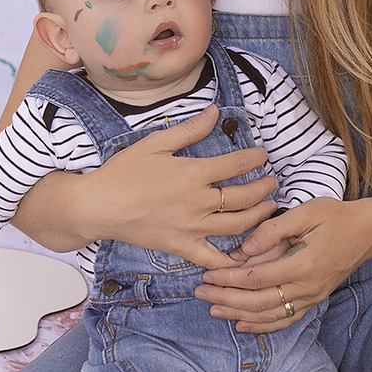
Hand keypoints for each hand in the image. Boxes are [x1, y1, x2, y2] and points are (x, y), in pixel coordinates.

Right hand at [13, 105, 279, 267]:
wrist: (97, 207)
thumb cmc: (122, 173)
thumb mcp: (154, 143)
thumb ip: (188, 130)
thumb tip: (214, 111)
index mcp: (192, 173)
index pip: (236, 165)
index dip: (255, 159)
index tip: (263, 156)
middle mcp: (198, 202)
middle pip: (245, 198)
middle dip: (265, 189)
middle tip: (273, 183)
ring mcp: (192, 228)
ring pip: (238, 227)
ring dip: (259, 217)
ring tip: (268, 209)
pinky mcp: (182, 248)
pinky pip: (214, 258)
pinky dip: (233, 260)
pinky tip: (246, 255)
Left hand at [195, 198, 371, 331]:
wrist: (368, 232)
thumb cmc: (336, 217)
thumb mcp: (306, 212)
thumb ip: (273, 231)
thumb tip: (244, 251)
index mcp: (304, 264)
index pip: (257, 278)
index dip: (229, 279)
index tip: (208, 274)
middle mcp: (307, 287)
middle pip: (259, 301)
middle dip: (226, 299)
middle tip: (200, 293)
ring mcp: (312, 297)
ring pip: (270, 315)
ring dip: (239, 314)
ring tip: (214, 310)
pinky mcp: (314, 300)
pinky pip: (286, 319)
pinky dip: (262, 325)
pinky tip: (242, 323)